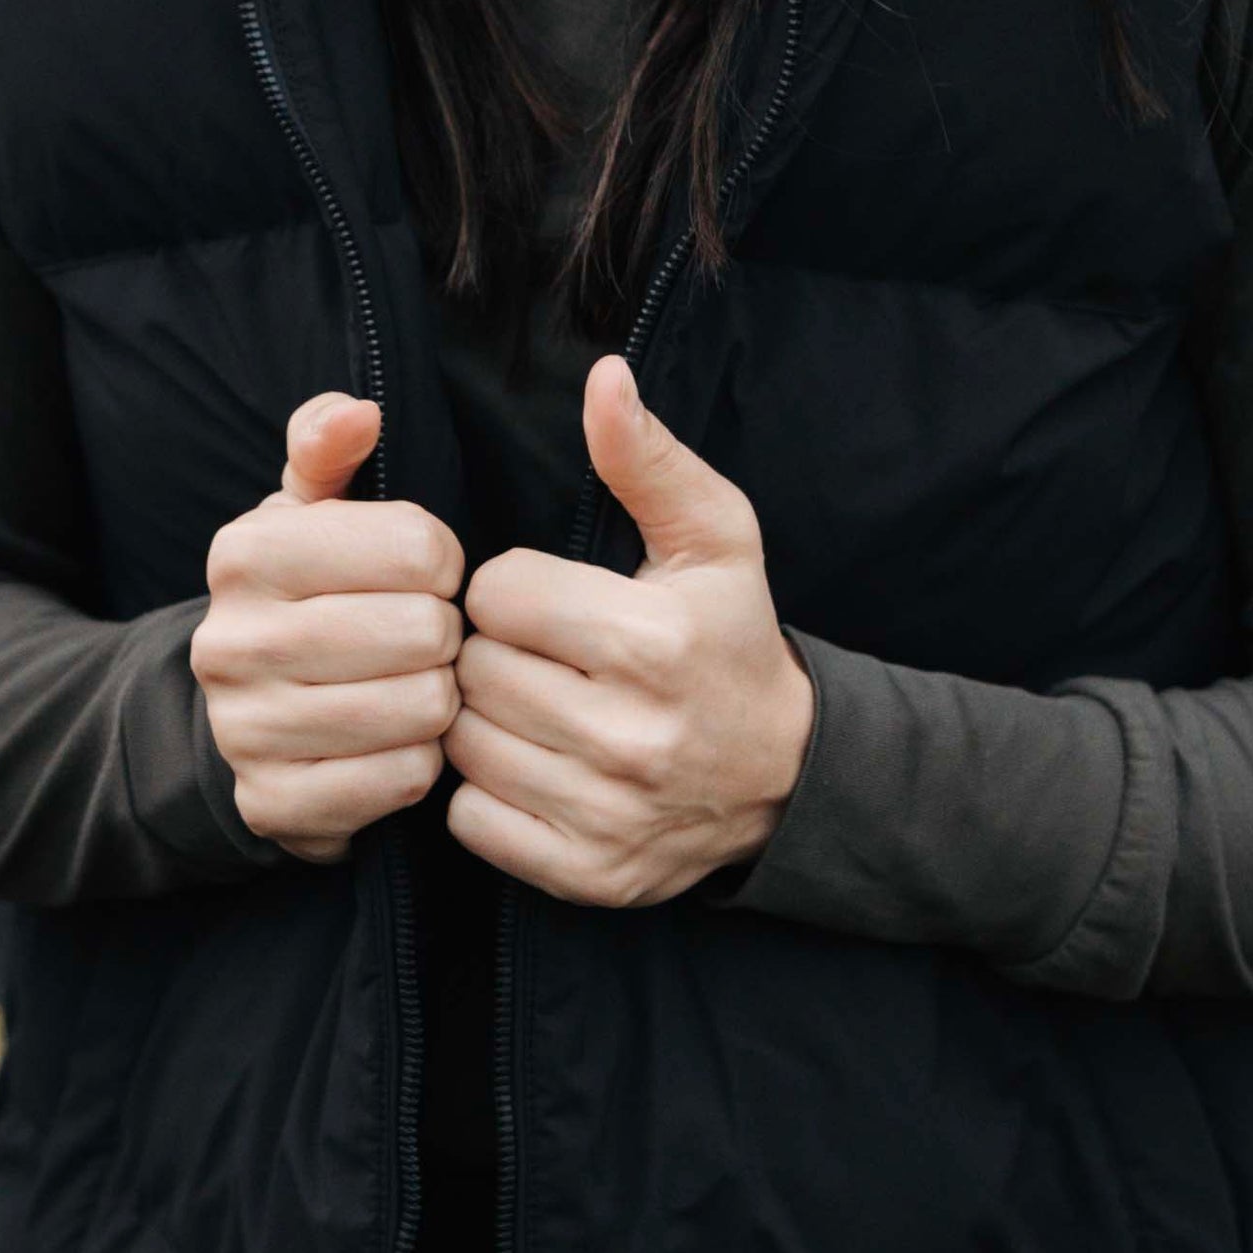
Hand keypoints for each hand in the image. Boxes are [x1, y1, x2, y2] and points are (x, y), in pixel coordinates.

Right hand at [192, 393, 470, 860]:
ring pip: (419, 709)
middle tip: (427, 641)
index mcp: (244, 554)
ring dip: (439, 702)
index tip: (426, 577)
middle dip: (445, 636)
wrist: (244, 719)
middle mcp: (230, 641)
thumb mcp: (307, 514)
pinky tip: (397, 744)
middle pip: (422, 631)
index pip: (415, 545)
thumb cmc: (305, 597)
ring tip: (416, 688)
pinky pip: (402, 780)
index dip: (444, 563)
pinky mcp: (272, 804)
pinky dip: (420, 764)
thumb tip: (359, 411)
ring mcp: (244, 730)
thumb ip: (327, 449)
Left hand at [447, 357, 814, 910]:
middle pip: (473, 671)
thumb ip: (649, 458)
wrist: (787, 777)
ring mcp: (608, 814)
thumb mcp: (716, 538)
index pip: (495, 595)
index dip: (509, 590)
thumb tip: (604, 378)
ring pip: (465, 746)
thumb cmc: (733, 638)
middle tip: (536, 657)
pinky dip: (484, 794)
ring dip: (482, 722)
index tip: (545, 602)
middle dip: (492, 654)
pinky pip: (472, 821)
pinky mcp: (588, 874)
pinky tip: (530, 765)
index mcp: (654, 641)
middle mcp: (631, 735)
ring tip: (530, 706)